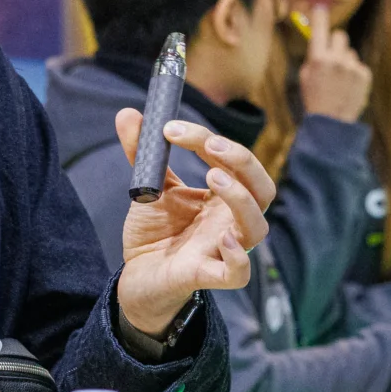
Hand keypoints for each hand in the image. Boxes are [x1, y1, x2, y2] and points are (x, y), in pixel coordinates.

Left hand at [115, 114, 277, 333]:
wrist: (137, 277)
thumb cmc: (155, 234)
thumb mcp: (149, 188)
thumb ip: (143, 153)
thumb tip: (127, 114)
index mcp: (222, 198)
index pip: (233, 161)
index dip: (207, 138)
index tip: (170, 128)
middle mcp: (230, 221)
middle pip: (263, 190)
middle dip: (243, 162)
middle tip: (209, 145)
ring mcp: (222, 249)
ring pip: (257, 228)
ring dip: (240, 199)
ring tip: (212, 177)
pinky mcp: (208, 276)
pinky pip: (238, 273)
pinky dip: (238, 258)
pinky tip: (224, 240)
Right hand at [297, 2, 372, 123]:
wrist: (332, 123)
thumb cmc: (315, 99)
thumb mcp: (305, 77)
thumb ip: (313, 56)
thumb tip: (318, 38)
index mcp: (318, 59)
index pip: (320, 29)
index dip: (320, 16)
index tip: (321, 6)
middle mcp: (336, 60)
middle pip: (340, 35)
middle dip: (335, 42)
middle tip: (331, 54)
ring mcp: (352, 67)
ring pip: (350, 52)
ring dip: (345, 61)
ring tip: (340, 80)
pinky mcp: (365, 75)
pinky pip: (358, 65)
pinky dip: (354, 73)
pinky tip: (349, 87)